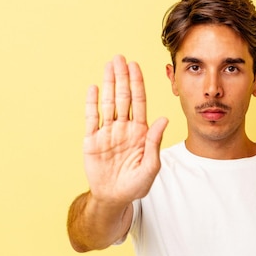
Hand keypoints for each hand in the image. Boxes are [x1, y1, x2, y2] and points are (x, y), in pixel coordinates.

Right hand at [83, 55, 167, 206]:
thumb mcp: (151, 167)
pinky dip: (92, 103)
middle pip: (123, 97)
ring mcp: (107, 133)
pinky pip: (92, 118)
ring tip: (108, 65)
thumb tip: (164, 119)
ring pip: (108, 103)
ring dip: (108, 84)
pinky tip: (94, 88)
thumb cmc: (136, 185)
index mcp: (140, 132)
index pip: (139, 103)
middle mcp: (124, 128)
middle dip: (122, 77)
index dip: (137, 84)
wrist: (114, 198)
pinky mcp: (92, 140)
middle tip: (120, 57)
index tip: (135, 66)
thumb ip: (155, 142)